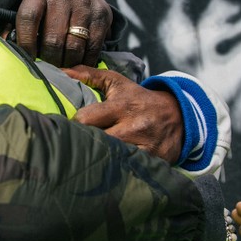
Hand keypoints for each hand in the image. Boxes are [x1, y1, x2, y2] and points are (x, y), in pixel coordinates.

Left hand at [16, 0, 111, 67]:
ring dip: (67, 64)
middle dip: (49, 61)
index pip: (28, 19)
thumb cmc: (49, 8)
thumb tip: (7, 46)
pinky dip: (85, 62)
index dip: (26, 43)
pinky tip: (79, 65)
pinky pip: (92, 48)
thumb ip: (17, 27)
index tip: (28, 59)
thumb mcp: (32, 9)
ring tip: (62, 69)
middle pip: (53, 40)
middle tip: (48, 69)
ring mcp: (84, 4)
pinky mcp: (102, 15)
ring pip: (73, 47)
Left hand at [65, 65, 183, 162]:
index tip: (68, 127)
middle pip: (96, 141)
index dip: (73, 125)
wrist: (179, 115)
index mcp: (121, 106)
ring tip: (88, 157)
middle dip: (83, 143)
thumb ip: (89, 75)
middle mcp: (133, 126)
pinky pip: (127, 169)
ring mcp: (144, 146)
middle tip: (74, 145)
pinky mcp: (154, 161)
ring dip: (98, 158)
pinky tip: (108, 167)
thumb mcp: (117, 83)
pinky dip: (116, 168)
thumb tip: (61, 71)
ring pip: (110, 158)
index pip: (85, 119)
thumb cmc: (138, 98)